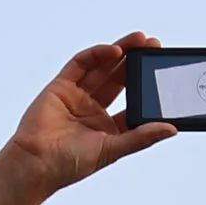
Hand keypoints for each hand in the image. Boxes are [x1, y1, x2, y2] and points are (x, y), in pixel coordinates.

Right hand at [0, 37, 176, 202]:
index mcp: (108, 126)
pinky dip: (97, 55)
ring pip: (102, 68)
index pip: (132, 100)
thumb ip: (141, 138)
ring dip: (121, 52)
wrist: (34, 163)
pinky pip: (80, 64)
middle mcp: (94, 108)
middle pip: (119, 78)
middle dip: (136, 61)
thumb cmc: (70, 164)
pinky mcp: (60, 86)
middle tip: (153, 45)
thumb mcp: (112, 150)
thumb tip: (171, 129)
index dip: (146, 85)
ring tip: (139, 40)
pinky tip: (114, 51)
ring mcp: (77, 96)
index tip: (162, 72)